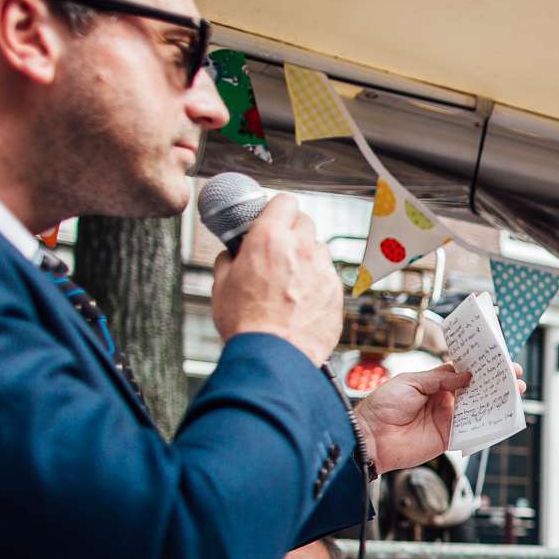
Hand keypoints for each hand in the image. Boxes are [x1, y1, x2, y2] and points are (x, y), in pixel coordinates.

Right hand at [209, 193, 341, 363]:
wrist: (274, 357)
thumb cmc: (247, 324)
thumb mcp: (221, 284)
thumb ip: (229, 259)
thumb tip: (233, 253)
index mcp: (270, 239)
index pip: (285, 201)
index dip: (278, 208)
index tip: (272, 216)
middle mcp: (301, 249)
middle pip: (305, 222)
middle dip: (292, 230)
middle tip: (278, 247)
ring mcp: (323, 270)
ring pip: (319, 249)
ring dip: (307, 256)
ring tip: (290, 279)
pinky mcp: (337, 292)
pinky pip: (328, 275)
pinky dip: (318, 281)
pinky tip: (302, 299)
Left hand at [354, 362, 526, 471]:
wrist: (370, 436)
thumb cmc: (383, 405)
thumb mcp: (411, 382)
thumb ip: (439, 379)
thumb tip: (466, 374)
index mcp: (434, 384)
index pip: (461, 373)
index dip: (478, 366)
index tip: (495, 358)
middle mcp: (443, 401)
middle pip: (474, 390)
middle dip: (494, 382)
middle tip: (513, 374)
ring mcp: (447, 419)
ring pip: (477, 409)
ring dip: (496, 401)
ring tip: (515, 392)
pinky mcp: (448, 438)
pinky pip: (471, 431)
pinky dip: (486, 424)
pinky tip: (500, 415)